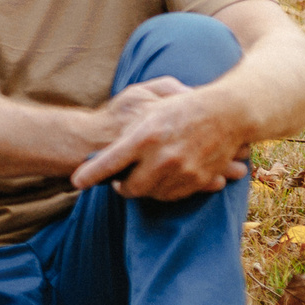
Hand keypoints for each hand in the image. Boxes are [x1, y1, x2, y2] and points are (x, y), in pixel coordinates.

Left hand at [70, 79, 248, 198]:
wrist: (227, 113)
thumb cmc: (181, 108)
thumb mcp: (148, 110)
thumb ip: (128, 134)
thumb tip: (106, 154)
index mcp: (145, 136)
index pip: (110, 161)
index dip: (91, 174)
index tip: (77, 181)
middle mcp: (162, 157)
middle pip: (129, 188)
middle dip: (120, 186)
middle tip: (117, 181)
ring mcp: (182, 171)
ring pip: (150, 194)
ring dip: (142, 189)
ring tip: (142, 175)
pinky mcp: (198, 180)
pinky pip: (172, 196)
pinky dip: (162, 190)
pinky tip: (161, 178)